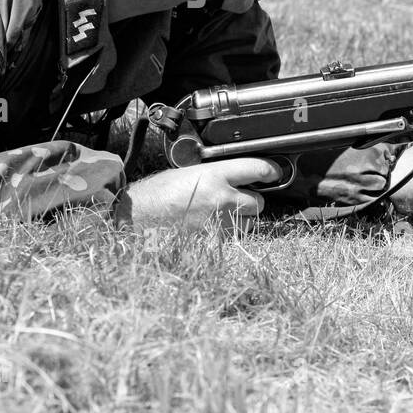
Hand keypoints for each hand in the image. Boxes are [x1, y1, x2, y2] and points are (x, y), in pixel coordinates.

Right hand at [124, 158, 281, 230]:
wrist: (138, 217)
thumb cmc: (158, 193)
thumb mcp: (188, 173)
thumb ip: (216, 175)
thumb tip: (235, 177)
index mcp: (215, 175)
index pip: (257, 169)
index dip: (270, 171)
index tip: (274, 173)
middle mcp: (222, 199)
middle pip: (259, 202)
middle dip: (252, 201)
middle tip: (238, 199)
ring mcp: (220, 223)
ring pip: (249, 223)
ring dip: (242, 219)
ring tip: (220, 215)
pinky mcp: (214, 242)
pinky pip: (232, 237)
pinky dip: (227, 233)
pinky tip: (210, 227)